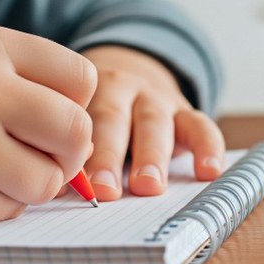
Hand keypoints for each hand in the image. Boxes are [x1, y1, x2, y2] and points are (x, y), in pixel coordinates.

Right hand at [0, 24, 96, 225]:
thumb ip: (26, 81)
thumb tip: (85, 134)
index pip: (81, 78)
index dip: (75, 103)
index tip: (53, 114)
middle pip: (77, 131)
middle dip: (69, 151)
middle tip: (45, 154)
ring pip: (50, 179)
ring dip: (32, 181)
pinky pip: (11, 208)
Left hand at [80, 46, 224, 199]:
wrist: (131, 72)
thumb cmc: (93, 114)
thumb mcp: (77, 120)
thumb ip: (69, 151)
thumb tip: (54, 192)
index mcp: (83, 91)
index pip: (75, 120)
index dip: (71, 154)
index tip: (65, 186)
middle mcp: (121, 88)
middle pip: (113, 118)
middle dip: (109, 156)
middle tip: (105, 190)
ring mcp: (157, 99)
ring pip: (155, 123)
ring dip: (152, 156)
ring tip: (149, 187)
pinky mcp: (187, 112)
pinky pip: (201, 126)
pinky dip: (208, 148)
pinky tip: (209, 172)